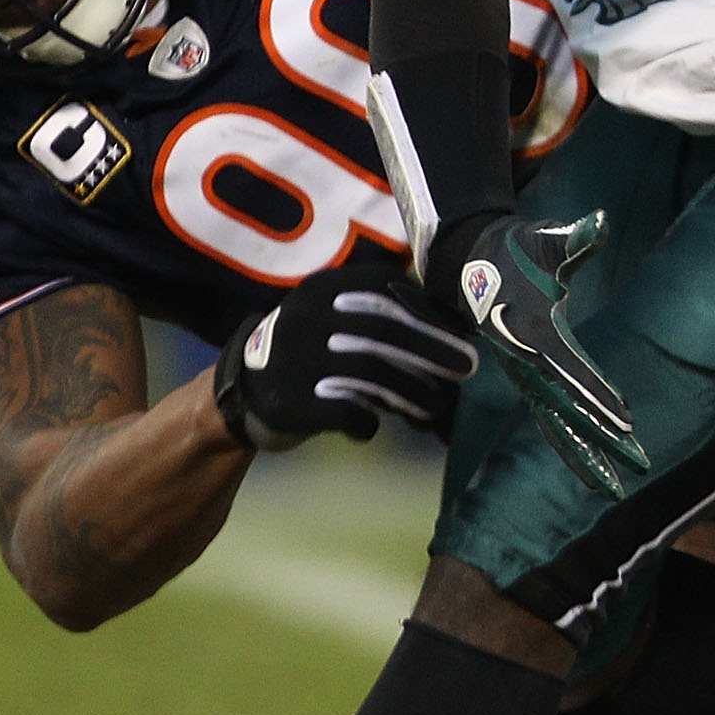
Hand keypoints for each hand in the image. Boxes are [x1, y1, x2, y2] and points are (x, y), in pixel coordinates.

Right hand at [213, 262, 479, 450]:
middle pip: (386, 329)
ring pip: (372, 371)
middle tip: (468, 368)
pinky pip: (347, 410)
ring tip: (437, 408)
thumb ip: (380, 311)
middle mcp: (308, 314)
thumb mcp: (335, 317)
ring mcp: (296, 357)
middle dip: (434, 349)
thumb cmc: (312, 351)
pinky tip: (372, 428)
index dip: (430, 310)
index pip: (389, 287)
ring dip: (413, 392)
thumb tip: (454, 328)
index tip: (462, 331)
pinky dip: (367, 422)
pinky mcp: (290, 400)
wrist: (245, 392)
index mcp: (324, 287)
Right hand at [455, 211, 649, 498]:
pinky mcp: (529, 383)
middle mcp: (527, 367)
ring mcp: (526, 379)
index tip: (626, 423)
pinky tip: (597, 469)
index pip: (572, 374)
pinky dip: (572, 448)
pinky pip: (551, 423)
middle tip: (641, 467)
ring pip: (557, 429)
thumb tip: (596, 223)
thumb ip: (573, 237)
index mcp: (535, 336)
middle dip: (604, 441)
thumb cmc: (519, 249)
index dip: (598, 398)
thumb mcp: (545, 239)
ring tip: (617, 490)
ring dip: (586, 459)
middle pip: (569, 412)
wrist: (475, 263)